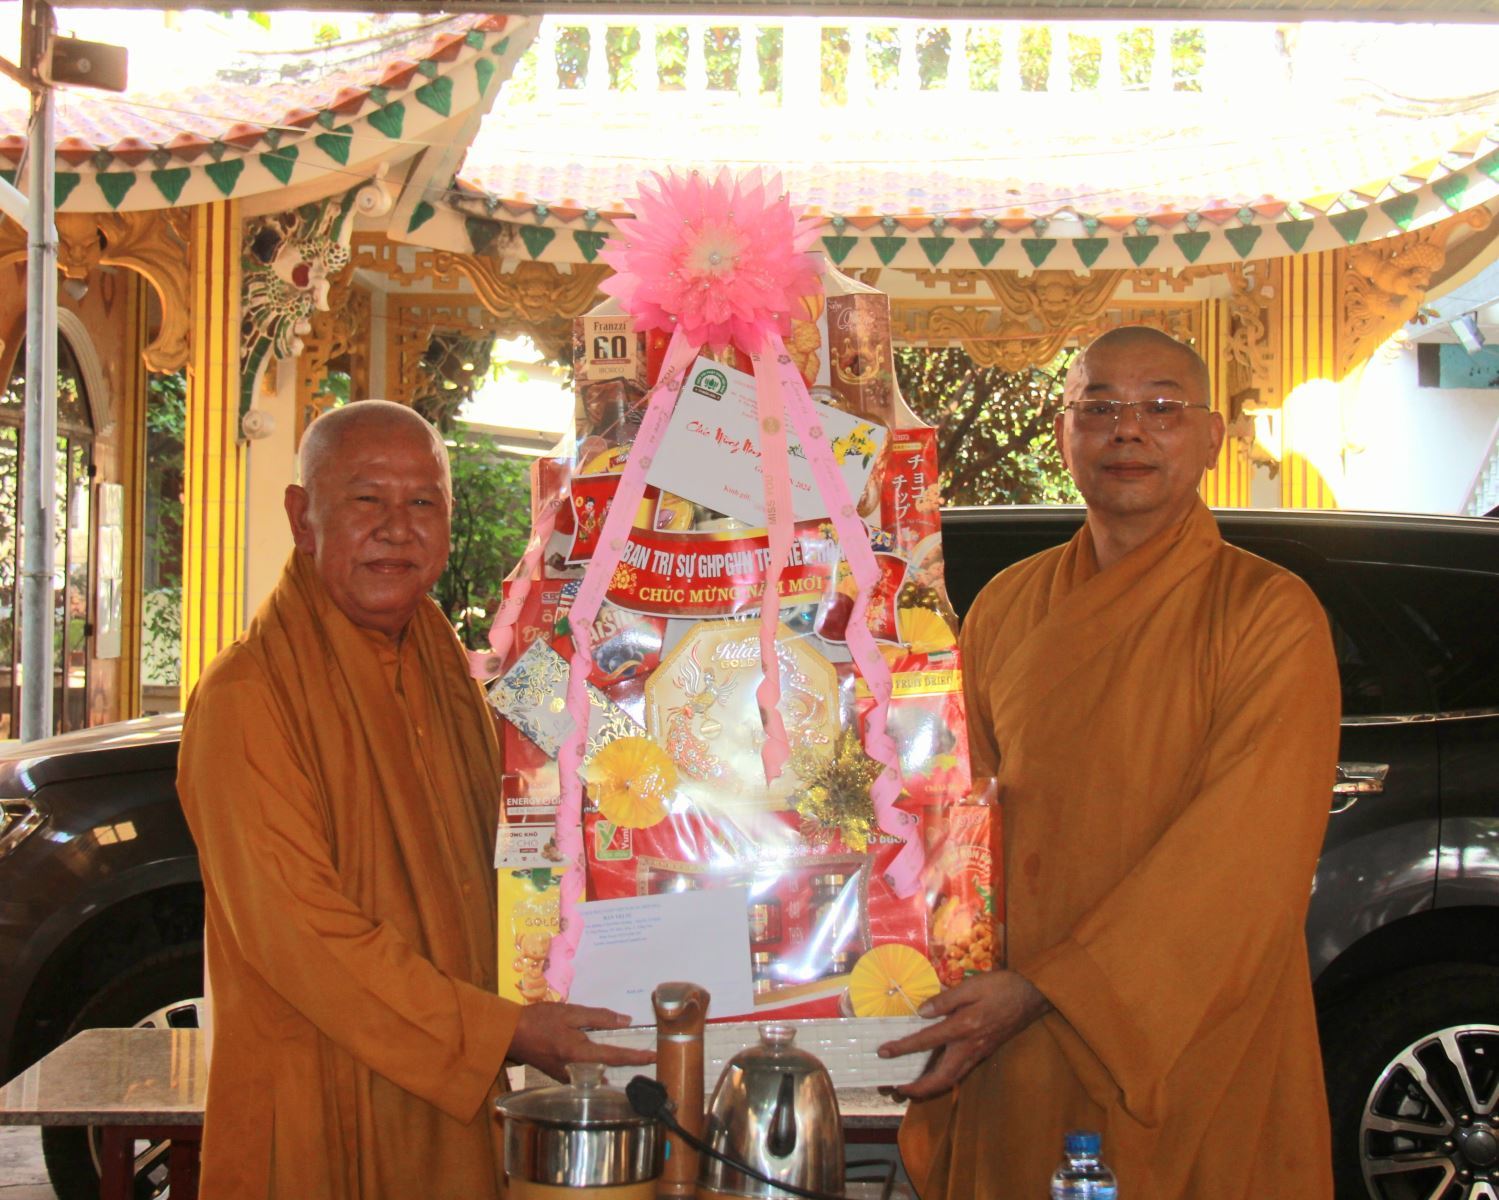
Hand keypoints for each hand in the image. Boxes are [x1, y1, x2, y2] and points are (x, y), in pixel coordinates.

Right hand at [509, 1002, 655, 1081]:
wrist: (509, 1034)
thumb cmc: (539, 1020)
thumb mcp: (570, 1012)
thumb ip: (599, 1017)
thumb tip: (625, 1021)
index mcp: (580, 1053)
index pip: (616, 1057)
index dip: (637, 1057)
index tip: (655, 1058)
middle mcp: (575, 1070)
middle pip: (608, 1070)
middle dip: (627, 1064)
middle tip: (645, 1057)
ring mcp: (566, 1076)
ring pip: (596, 1074)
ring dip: (612, 1067)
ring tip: (628, 1056)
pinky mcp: (559, 1075)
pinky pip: (584, 1074)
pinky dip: (596, 1067)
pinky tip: (600, 1058)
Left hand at [876, 970, 1049, 1099]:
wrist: (1033, 996)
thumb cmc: (1002, 987)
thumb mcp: (972, 986)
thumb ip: (945, 1000)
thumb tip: (922, 1011)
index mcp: (964, 1028)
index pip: (927, 1041)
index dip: (903, 1047)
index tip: (883, 1052)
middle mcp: (970, 1046)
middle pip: (941, 1077)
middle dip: (919, 1088)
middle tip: (898, 1089)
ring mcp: (979, 1052)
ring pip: (952, 1078)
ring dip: (931, 1087)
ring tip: (912, 1087)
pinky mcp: (985, 1052)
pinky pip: (961, 1071)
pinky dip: (944, 1077)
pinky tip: (935, 1072)